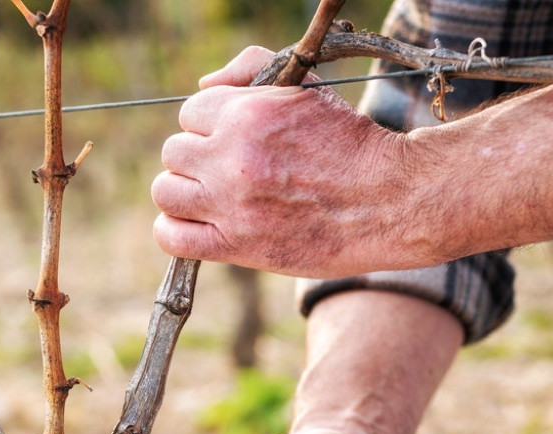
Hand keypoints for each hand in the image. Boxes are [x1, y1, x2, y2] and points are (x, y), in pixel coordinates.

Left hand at [151, 46, 399, 277]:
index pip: (190, 112)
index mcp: (247, 113)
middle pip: (174, 152)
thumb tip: (204, 84)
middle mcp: (232, 157)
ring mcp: (231, 204)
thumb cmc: (349, 143)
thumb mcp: (305, 88)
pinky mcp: (236, 245)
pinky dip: (175, 231)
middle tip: (229, 171)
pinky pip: (171, 237)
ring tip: (213, 198)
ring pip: (165, 191)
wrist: (388, 201)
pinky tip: (198, 226)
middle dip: (198, 157)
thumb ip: (250, 69)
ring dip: (183, 192)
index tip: (232, 140)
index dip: (210, 126)